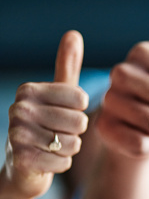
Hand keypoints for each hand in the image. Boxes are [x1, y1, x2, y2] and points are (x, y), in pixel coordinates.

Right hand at [4, 30, 87, 197]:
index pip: (81, 99)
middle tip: (57, 134)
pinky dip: (61, 164)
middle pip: (80, 122)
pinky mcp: (22, 159)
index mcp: (30, 90)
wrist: (23, 165)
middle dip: (75, 133)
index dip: (79, 112)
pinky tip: (47, 160)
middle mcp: (20, 108)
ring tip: (52, 147)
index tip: (62, 114)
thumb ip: (66, 66)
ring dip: (69, 149)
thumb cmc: (47, 124)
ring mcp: (17, 134)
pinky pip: (64, 162)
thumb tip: (73, 33)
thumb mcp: (58, 94)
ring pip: (73, 143)